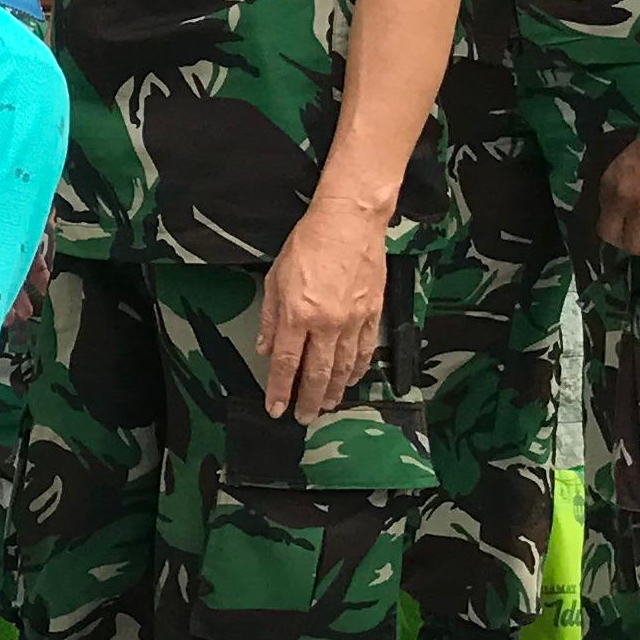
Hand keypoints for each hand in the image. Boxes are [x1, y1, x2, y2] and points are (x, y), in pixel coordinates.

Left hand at [253, 198, 388, 422]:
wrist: (349, 222)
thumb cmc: (308, 243)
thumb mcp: (275, 278)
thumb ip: (271, 318)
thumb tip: (266, 349)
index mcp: (298, 314)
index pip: (287, 363)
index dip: (280, 390)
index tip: (276, 408)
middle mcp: (326, 323)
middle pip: (317, 372)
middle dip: (308, 399)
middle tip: (304, 417)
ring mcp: (353, 320)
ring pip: (344, 366)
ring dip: (334, 390)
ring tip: (326, 405)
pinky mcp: (373, 313)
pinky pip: (365, 350)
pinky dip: (358, 369)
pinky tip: (351, 379)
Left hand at [598, 116, 639, 258]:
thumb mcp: (628, 163)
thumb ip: (624, 185)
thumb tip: (630, 204)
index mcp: (609, 185)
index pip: (604, 221)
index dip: (618, 229)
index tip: (631, 228)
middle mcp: (622, 201)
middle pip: (616, 239)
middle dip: (629, 244)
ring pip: (638, 246)